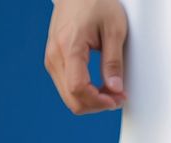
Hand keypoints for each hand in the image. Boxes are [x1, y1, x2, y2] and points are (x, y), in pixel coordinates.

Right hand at [44, 0, 128, 114]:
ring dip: (92, 101)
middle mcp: (54, 56)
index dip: (99, 101)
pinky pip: (67, 87)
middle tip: (118, 98)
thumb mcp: (114, 30)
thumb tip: (115, 89)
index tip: (116, 100)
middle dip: (97, 105)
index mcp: (69, 47)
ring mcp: (51, 59)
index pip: (78, 88)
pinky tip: (100, 87)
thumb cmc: (96, 4)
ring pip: (69, 97)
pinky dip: (85, 93)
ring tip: (112, 92)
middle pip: (72, 99)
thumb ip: (114, 61)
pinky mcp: (54, 61)